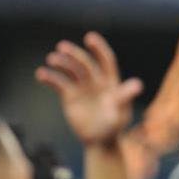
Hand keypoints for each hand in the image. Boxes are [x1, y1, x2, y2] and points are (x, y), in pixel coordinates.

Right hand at [36, 32, 142, 147]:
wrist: (99, 141)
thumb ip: (124, 97)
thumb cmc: (114, 126)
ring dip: (61, 63)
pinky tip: (41, 73)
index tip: (89, 37)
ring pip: (70, 70)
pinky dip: (50, 78)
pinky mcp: (69, 96)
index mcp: (111, 81)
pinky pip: (59, 83)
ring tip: (52, 59)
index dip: (99, 48)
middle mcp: (95, 81)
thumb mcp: (120, 112)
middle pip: (85, 63)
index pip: (106, 60)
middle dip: (74, 54)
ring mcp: (81, 87)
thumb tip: (137, 85)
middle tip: (62, 47)